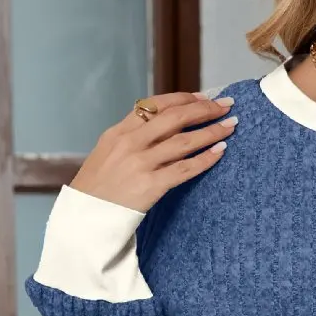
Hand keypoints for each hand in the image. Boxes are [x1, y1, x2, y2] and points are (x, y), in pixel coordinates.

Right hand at [70, 91, 236, 210]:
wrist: (84, 218)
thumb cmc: (97, 187)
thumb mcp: (107, 152)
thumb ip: (131, 137)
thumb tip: (162, 125)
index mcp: (119, 132)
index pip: (156, 105)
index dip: (184, 99)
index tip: (204, 97)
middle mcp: (130, 143)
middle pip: (175, 118)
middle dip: (204, 109)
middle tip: (226, 105)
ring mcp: (141, 164)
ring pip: (184, 141)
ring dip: (211, 131)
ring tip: (230, 125)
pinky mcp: (151, 186)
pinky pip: (185, 168)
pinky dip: (206, 158)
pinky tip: (220, 151)